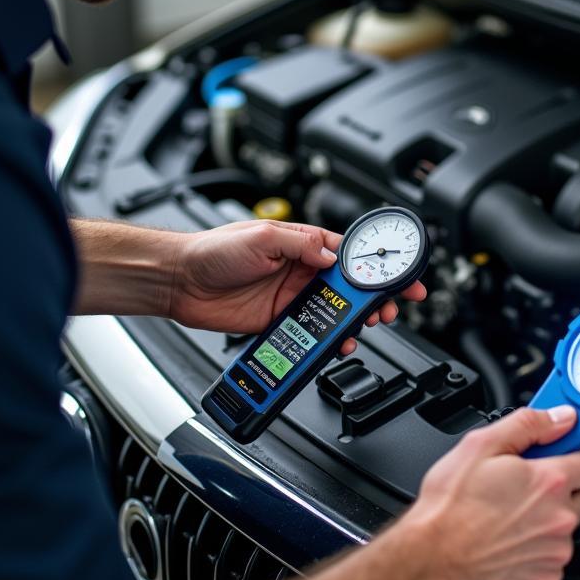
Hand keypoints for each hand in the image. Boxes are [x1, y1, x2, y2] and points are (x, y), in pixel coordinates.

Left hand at [168, 220, 425, 353]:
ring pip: (334, 312)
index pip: (348, 253)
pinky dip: (328, 340)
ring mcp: (291, 297)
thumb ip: (300, 245)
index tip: (398, 274)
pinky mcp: (278, 322)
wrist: (180, 281)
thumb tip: (330, 256)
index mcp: (302, 244)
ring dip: (354, 321)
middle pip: (349, 286)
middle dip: (375, 297)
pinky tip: (338, 343)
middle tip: (390, 307)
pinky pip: (311, 333)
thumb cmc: (213, 250)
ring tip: (368, 327)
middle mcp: (301, 270)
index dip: (376, 264)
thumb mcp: (261, 236)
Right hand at [397, 407, 579, 579]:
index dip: (578, 454)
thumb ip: (528, 425)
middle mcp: (560, 520)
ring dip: (544, 521)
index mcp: (549, 482)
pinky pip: (550, 559)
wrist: (432, 561)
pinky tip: (506, 541)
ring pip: (563, 529)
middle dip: (558, 489)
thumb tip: (560, 418)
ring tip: (506, 517)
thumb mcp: (480, 445)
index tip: (562, 454)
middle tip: (521, 487)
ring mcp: (554, 554)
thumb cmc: (450, 507)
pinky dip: (534, 551)